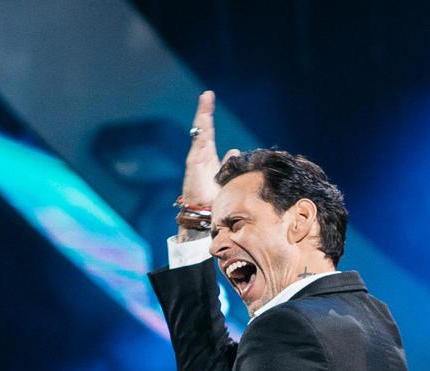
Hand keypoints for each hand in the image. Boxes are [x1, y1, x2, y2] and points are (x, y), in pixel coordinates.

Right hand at [179, 91, 240, 236]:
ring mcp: (196, 160)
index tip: (209, 101)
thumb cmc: (215, 202)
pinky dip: (202, 131)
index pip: (207, 136)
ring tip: (206, 101)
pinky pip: (199, 144)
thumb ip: (229, 165)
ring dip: (203, 118)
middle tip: (207, 95)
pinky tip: (205, 118)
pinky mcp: (194, 164)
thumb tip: (234, 151)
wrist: (204, 215)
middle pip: (202, 131)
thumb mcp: (227, 179)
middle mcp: (201, 158)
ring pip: (200, 135)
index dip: (208, 120)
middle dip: (204, 113)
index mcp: (207, 160)